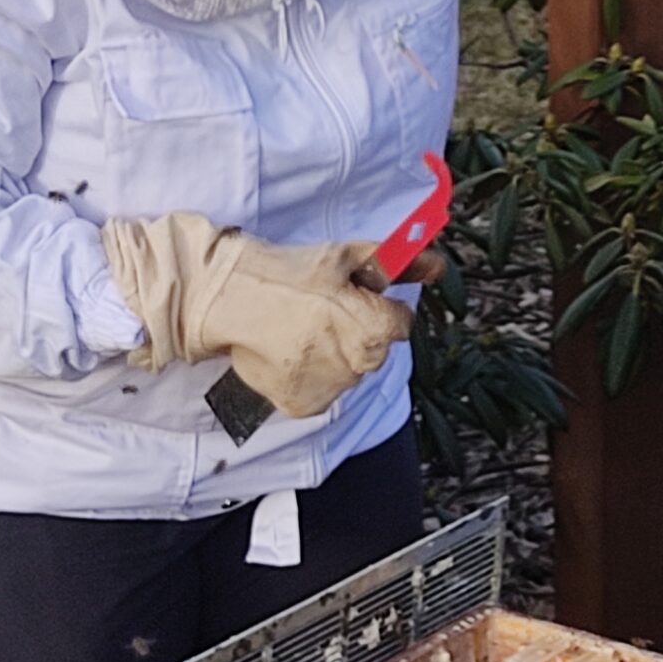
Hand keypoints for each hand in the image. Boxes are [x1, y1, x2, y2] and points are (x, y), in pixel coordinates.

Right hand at [102, 212, 414, 417]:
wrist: (225, 297)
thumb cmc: (287, 273)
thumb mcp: (345, 257)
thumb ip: (397, 264)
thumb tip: (437, 265)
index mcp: (375, 328)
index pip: (398, 323)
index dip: (373, 306)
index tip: (346, 297)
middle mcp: (358, 365)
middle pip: (374, 350)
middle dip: (356, 332)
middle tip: (318, 312)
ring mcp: (330, 388)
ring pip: (348, 372)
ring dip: (333, 355)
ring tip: (298, 330)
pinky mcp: (302, 404)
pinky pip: (320, 392)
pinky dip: (309, 376)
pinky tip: (288, 351)